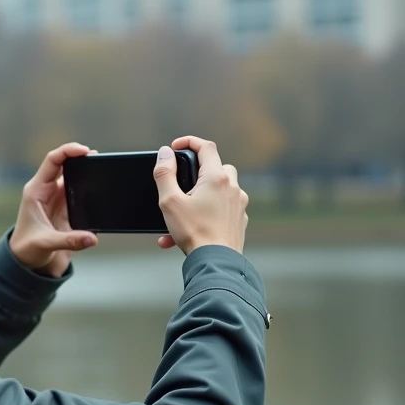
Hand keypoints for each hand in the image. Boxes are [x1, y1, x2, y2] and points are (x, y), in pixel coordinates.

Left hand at [10, 142, 98, 276]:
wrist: (25, 261)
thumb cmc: (27, 248)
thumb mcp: (46, 243)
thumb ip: (69, 241)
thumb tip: (92, 238)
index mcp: (36, 191)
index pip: (52, 161)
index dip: (68, 151)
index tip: (85, 151)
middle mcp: (46, 190)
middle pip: (64, 165)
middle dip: (80, 158)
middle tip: (98, 158)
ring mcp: (56, 198)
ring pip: (73, 177)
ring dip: (86, 172)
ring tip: (102, 169)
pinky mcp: (65, 208)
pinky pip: (79, 192)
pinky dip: (89, 188)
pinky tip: (99, 189)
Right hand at [153, 136, 248, 254]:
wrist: (217, 262)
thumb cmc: (194, 232)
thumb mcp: (170, 201)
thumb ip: (165, 173)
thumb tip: (165, 153)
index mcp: (217, 178)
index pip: (206, 147)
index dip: (189, 142)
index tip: (175, 148)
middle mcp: (232, 188)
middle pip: (217, 167)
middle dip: (198, 171)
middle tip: (181, 183)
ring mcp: (238, 204)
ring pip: (220, 189)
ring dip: (200, 196)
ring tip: (180, 216)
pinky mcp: (239, 220)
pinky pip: (222, 209)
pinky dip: (207, 214)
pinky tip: (191, 229)